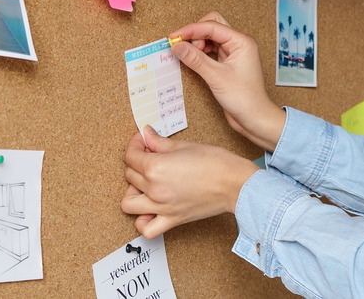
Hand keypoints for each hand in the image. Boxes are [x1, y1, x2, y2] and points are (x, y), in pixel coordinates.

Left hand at [121, 127, 258, 238]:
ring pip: (128, 203)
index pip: (131, 156)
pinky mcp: (172, 220)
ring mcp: (162, 207)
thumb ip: (159, 142)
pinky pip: (147, 229)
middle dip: (137, 162)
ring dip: (132, 192)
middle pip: (130, 176)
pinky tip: (149, 210)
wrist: (234, 183)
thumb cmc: (215, 162)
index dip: (135, 144)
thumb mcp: (184, 145)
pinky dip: (142, 222)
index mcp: (155, 167)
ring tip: (144, 184)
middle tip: (150, 156)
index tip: (143, 140)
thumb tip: (146, 134)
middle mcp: (154, 189)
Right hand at [169, 11, 285, 150]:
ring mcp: (233, 53)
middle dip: (195, 33)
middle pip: (212, 26)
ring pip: (210, 37)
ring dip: (196, 43)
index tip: (174, 37)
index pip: (212, 26)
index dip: (191, 30)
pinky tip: (191, 59)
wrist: (254, 118)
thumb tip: (177, 46)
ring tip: (186, 55)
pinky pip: (211, 50)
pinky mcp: (227, 63)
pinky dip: (200, 52)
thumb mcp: (216, 77)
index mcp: (241, 42)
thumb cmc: (244, 99)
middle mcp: (238, 44)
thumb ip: (195, 59)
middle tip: (181, 46)